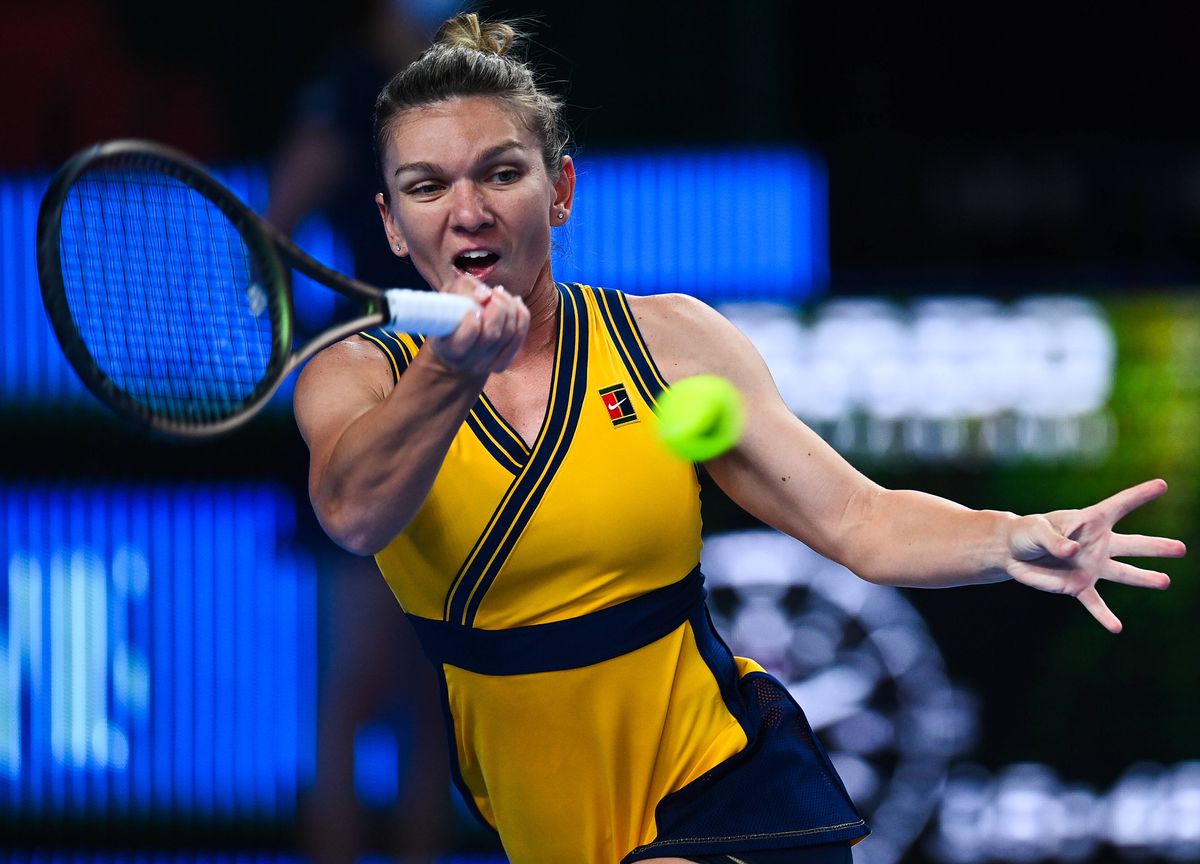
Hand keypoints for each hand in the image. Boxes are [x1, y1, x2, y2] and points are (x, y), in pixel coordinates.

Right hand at [427, 273, 529, 377]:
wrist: (458, 342)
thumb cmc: (452, 314)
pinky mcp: (503, 363)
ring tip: (501, 294)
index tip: (473, 308)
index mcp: (449, 349)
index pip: (468, 337)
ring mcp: (488, 366)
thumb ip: (463, 291)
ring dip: (510, 307)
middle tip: (494, 292)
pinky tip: (515, 303)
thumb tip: (485, 296)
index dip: (473, 320)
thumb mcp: (450, 296)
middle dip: (498, 307)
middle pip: (492, 334)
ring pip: (509, 333)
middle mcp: (468, 362)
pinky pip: (520, 336)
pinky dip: (522, 316)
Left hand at [1006, 479, 1186, 632]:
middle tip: (1181, 548)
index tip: (1162, 484)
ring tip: (1165, 581)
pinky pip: (1095, 603)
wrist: (1012, 553)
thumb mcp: (1037, 530)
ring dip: (1144, 578)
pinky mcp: (1078, 586)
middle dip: (1157, 546)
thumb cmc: (1027, 533)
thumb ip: (1055, 540)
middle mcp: (1098, 544)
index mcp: (1089, 521)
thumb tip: (1074, 551)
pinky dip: (1104, 616)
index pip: (1119, 505)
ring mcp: (1091, 567)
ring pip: (1123, 573)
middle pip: (1133, 544)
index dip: (1140, 495)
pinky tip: (1116, 628)